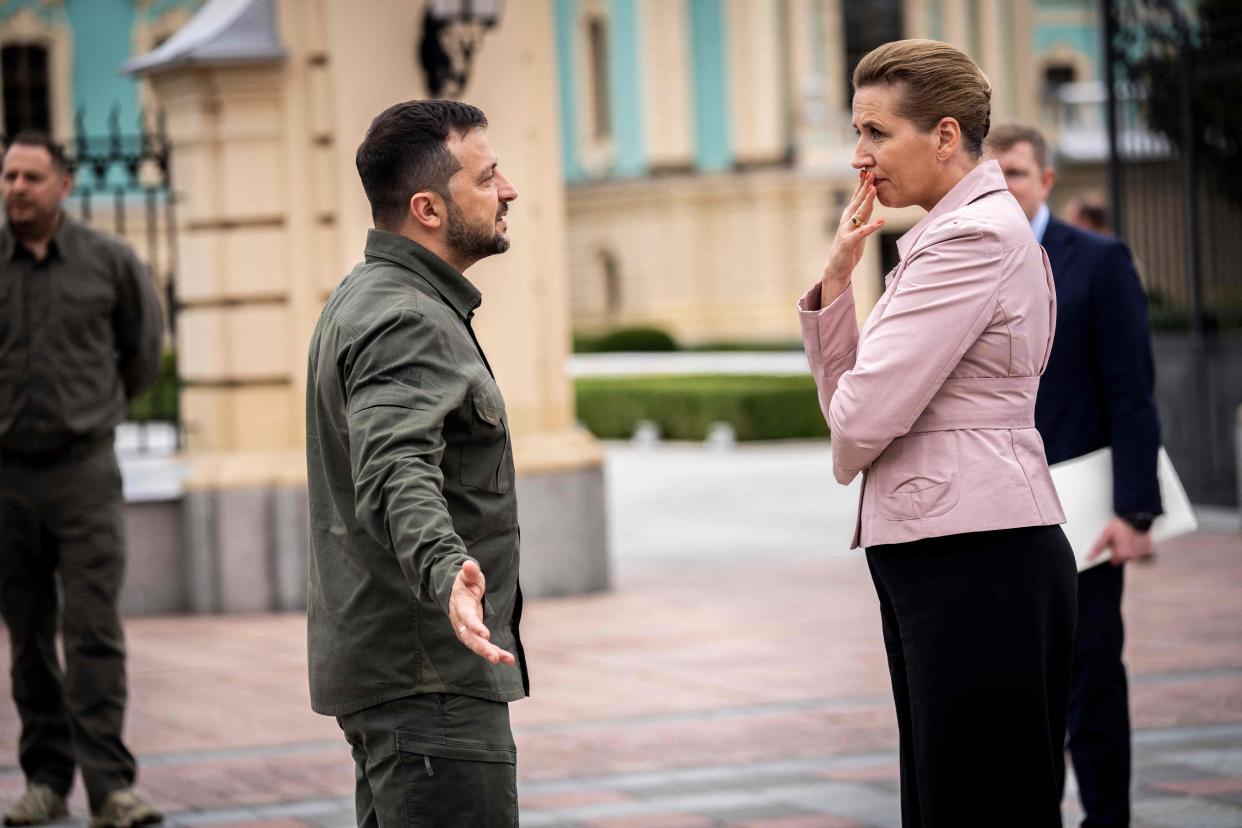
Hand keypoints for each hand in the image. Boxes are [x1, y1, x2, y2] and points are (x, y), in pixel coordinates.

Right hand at [448, 559, 515, 664]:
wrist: (455, 593)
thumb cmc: (465, 582)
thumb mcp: (468, 575)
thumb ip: (470, 572)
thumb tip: (468, 564)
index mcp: (460, 606)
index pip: (466, 618)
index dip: (475, 627)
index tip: (486, 635)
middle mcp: (461, 622)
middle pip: (470, 638)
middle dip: (482, 648)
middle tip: (495, 657)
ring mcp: (467, 630)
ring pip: (477, 645)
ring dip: (491, 653)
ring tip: (507, 660)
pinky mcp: (475, 635)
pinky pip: (485, 646)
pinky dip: (497, 653)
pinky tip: (509, 660)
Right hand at [821, 169, 885, 298]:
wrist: (837, 267)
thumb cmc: (849, 247)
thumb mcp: (858, 228)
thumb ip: (863, 215)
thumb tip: (872, 201)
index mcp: (848, 216)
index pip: (857, 197)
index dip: (862, 184)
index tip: (868, 169)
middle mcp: (846, 220)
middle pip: (858, 200)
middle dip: (865, 186)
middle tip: (871, 172)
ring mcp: (846, 230)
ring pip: (859, 213)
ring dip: (868, 200)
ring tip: (875, 189)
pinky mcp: (849, 242)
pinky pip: (862, 233)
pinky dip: (872, 227)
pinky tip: (882, 222)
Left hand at [1087, 516, 1153, 565]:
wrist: (1136, 517)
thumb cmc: (1121, 525)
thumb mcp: (1106, 534)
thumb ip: (1098, 547)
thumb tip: (1090, 556)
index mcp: (1121, 554)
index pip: (1114, 562)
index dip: (1112, 554)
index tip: (1112, 547)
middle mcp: (1132, 556)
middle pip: (1124, 558)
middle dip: (1121, 552)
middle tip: (1120, 540)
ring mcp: (1141, 553)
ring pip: (1133, 555)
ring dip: (1130, 549)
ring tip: (1128, 538)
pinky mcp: (1148, 548)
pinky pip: (1141, 551)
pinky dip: (1138, 547)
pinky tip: (1135, 538)